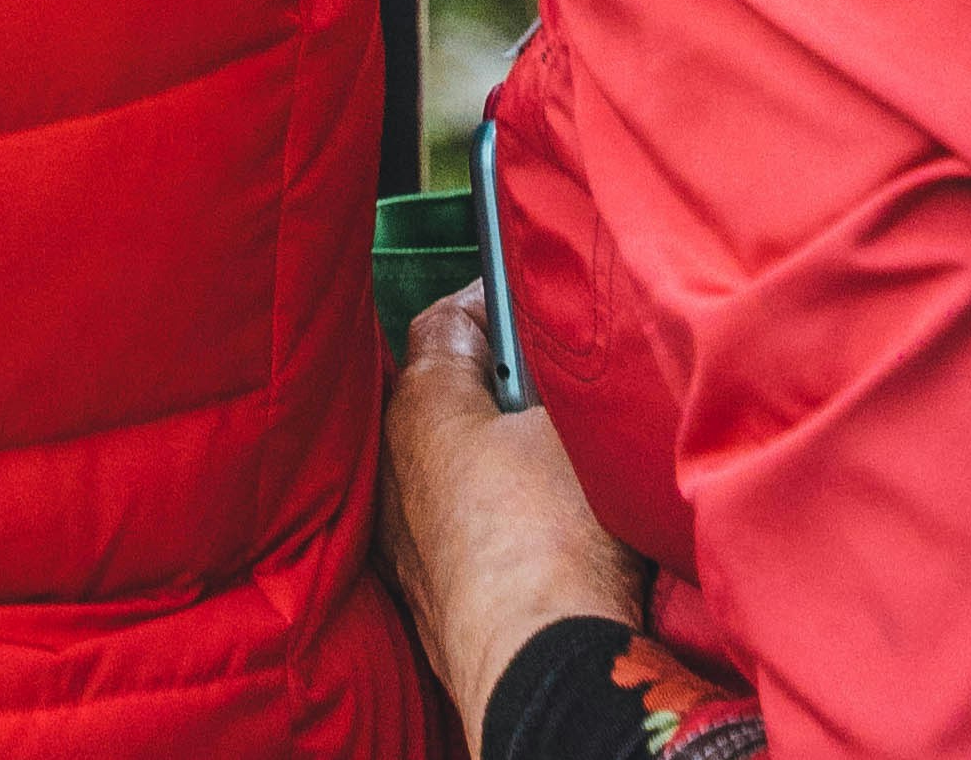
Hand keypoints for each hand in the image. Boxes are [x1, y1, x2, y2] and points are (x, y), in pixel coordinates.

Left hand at [378, 292, 643, 738]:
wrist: (537, 670)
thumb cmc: (554, 535)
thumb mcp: (575, 425)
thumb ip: (559, 379)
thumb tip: (565, 364)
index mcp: (421, 403)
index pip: (449, 320)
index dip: (495, 302)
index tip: (531, 301)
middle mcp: (394, 462)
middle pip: (446, 395)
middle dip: (497, 386)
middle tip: (555, 385)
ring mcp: (401, 537)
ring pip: (448, 466)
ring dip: (490, 458)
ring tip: (555, 464)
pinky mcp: (423, 596)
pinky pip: (454, 529)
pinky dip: (489, 519)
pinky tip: (537, 534)